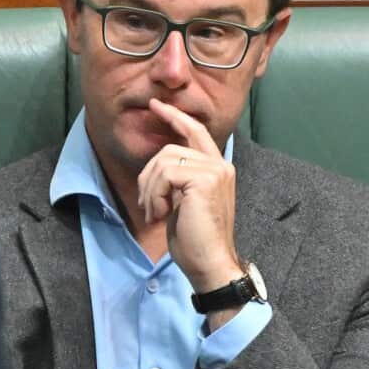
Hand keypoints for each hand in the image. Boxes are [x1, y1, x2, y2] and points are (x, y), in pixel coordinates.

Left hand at [136, 98, 240, 292]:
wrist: (210, 263)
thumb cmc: (194, 239)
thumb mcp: (183, 202)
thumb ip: (178, 179)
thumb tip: (157, 166)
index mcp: (217, 168)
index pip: (195, 131)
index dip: (174, 116)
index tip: (155, 105)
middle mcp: (220, 165)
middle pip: (169, 148)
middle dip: (148, 176)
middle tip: (149, 206)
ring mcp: (214, 170)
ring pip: (163, 161)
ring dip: (150, 190)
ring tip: (155, 214)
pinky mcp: (205, 180)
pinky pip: (164, 174)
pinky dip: (154, 195)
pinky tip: (161, 214)